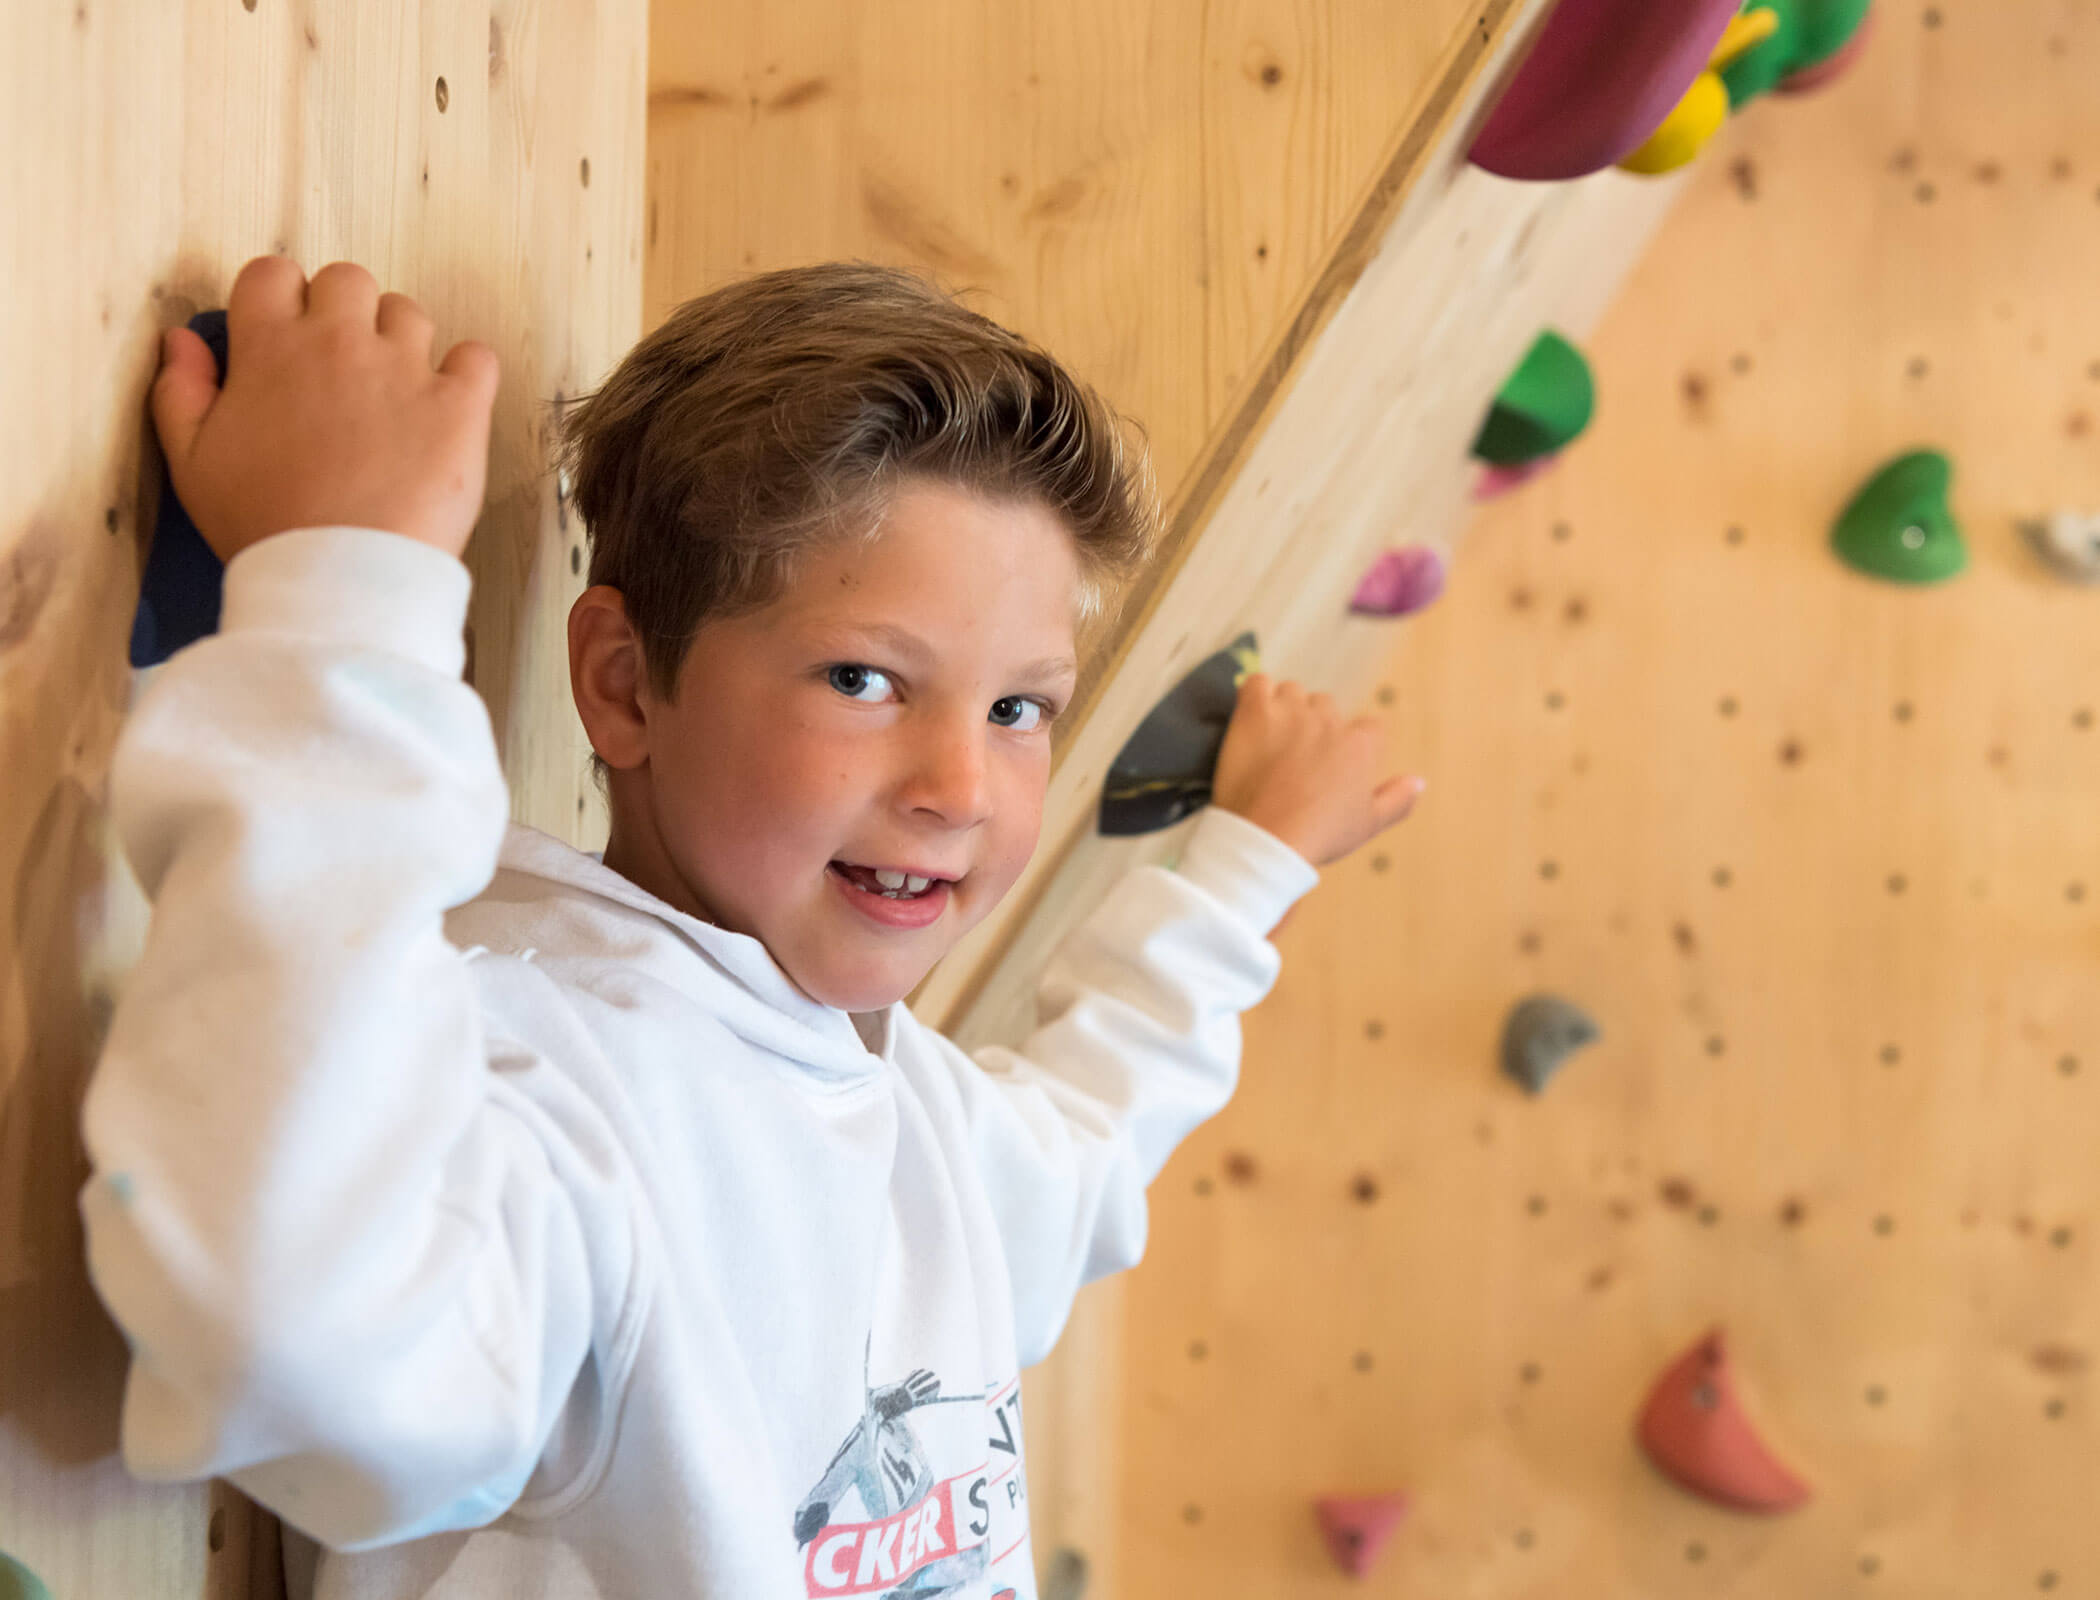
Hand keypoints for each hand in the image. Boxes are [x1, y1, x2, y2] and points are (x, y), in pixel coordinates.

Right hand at [150, 256, 499, 562]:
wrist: (338, 576)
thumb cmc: (263, 525)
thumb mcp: (192, 464)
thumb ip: (180, 392)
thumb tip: (181, 340)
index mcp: (272, 348)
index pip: (273, 274)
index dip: (280, 300)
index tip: (286, 338)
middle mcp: (340, 343)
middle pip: (347, 281)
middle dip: (343, 313)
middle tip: (342, 369)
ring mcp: (405, 370)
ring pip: (409, 314)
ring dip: (401, 341)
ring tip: (393, 396)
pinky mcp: (459, 406)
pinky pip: (476, 357)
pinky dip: (467, 372)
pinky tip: (449, 403)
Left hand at [1209, 673, 1423, 868]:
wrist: (1266, 838)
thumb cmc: (1318, 835)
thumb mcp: (1368, 825)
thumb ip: (1397, 799)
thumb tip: (1419, 782)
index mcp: (1360, 745)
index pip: (1368, 726)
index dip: (1352, 744)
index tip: (1335, 764)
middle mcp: (1329, 721)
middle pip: (1327, 706)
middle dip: (1315, 726)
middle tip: (1296, 758)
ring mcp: (1291, 713)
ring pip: (1294, 692)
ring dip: (1286, 709)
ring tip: (1272, 740)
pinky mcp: (1256, 712)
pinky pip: (1258, 682)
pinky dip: (1255, 694)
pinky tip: (1253, 717)